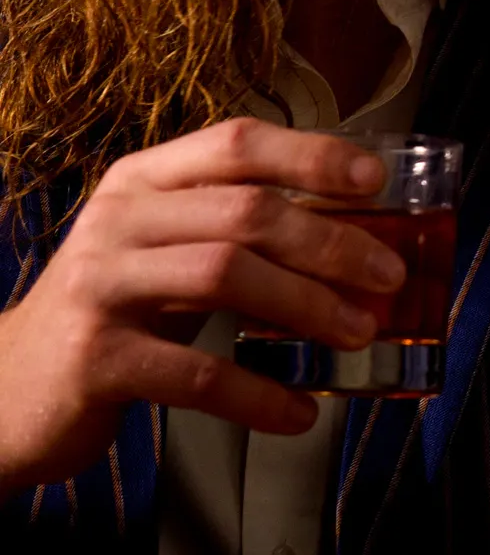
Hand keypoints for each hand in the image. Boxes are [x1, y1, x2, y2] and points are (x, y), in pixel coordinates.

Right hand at [0, 119, 406, 496]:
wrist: (8, 388)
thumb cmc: (115, 311)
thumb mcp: (166, 248)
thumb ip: (236, 227)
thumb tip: (357, 231)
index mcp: (142, 181)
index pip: (236, 143)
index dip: (312, 155)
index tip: (376, 179)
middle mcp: (118, 220)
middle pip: (246, 212)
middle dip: (331, 244)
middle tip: (388, 277)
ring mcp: (100, 286)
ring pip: (226, 275)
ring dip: (308, 306)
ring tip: (359, 332)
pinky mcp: (94, 359)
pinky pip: (195, 371)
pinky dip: (258, 393)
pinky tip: (298, 411)